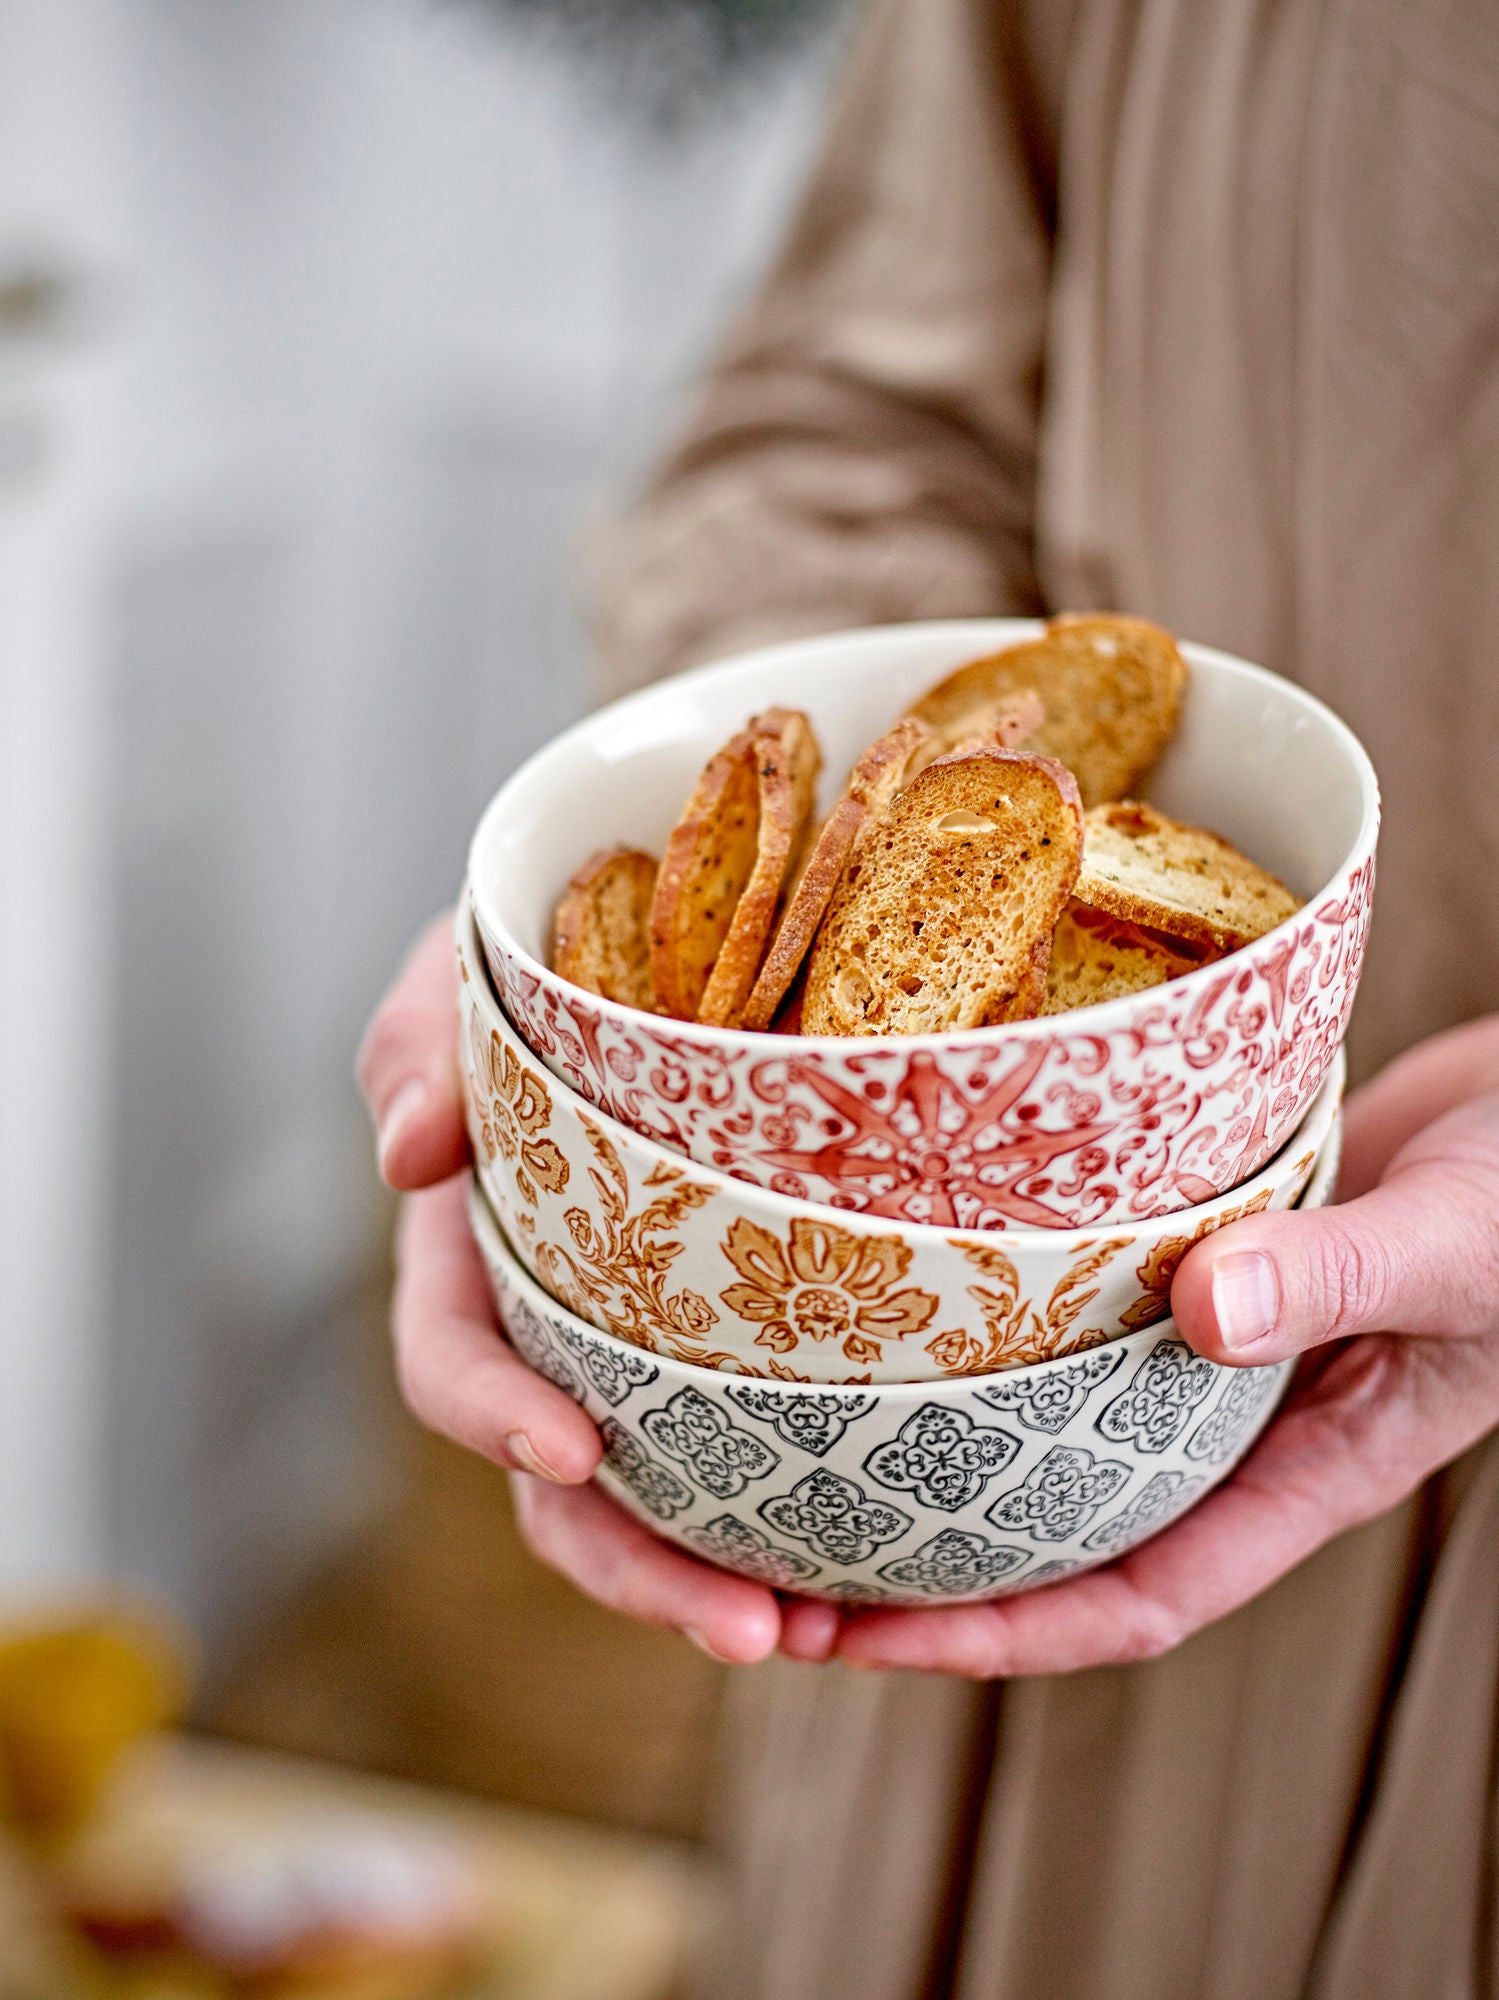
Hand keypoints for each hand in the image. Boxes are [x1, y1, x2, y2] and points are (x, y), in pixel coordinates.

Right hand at [358, 917, 819, 1664]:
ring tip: (816, 1637)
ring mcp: (643, 1344)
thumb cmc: (555, 947)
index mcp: (473, 1246)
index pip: (452, 1357)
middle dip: (640, 1568)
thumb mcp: (472, 963)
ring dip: (718, 1579)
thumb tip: (409, 1158)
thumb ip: (420, 1040)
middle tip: (752, 1630)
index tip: (573, 1446)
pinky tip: (873, 1569)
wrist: (684, 928)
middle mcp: (553, 1321)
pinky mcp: (737, 1342)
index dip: (495, 1414)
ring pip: (660, 1499)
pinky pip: (751, 1446)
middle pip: (566, 1486)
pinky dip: (792, 1514)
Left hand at [832, 1017, 1498, 1675]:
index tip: (858, 1638)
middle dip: (922, 1553)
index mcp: (1301, 1468)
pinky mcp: (1184, 1246)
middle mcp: (1231, 1418)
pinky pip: (1069, 1299)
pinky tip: (894, 1268)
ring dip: (932, 1429)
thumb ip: (1345, 1277)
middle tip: (770, 1546)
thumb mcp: (1457, 1244)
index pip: (1129, 1596)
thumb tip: (1202, 1309)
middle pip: (1054, 1519)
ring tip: (795, 1417)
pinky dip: (990, 1305)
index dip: (994, 1636)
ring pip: (1048, 1411)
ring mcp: (1203, 1336)